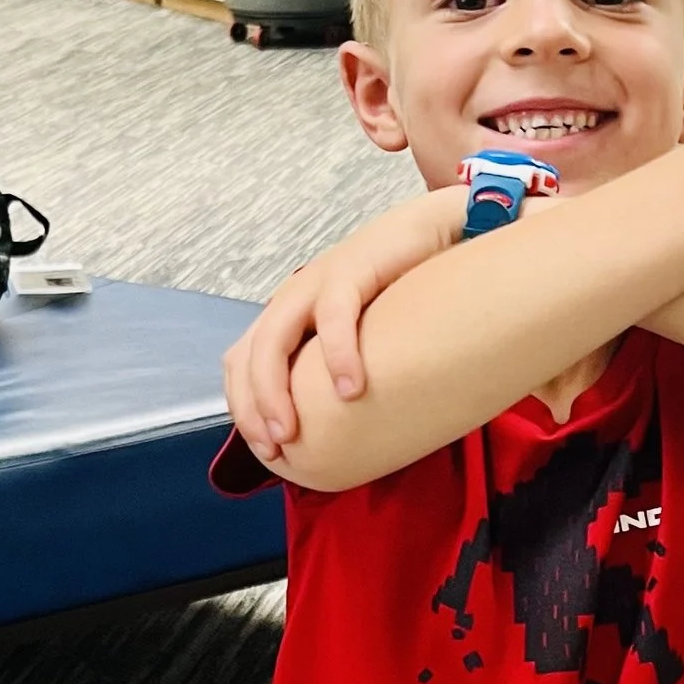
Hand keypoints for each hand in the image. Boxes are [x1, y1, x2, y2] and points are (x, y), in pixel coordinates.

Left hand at [224, 187, 466, 463]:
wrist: (443, 231)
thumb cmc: (408, 292)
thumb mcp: (363, 336)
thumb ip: (340, 369)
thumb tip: (341, 430)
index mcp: (291, 315)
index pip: (241, 363)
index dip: (244, 409)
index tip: (267, 451)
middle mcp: (294, 298)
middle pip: (247, 356)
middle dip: (252, 408)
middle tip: (275, 448)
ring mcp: (317, 282)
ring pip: (272, 339)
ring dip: (275, 391)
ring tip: (293, 431)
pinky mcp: (350, 270)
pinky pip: (333, 316)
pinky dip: (337, 356)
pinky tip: (351, 390)